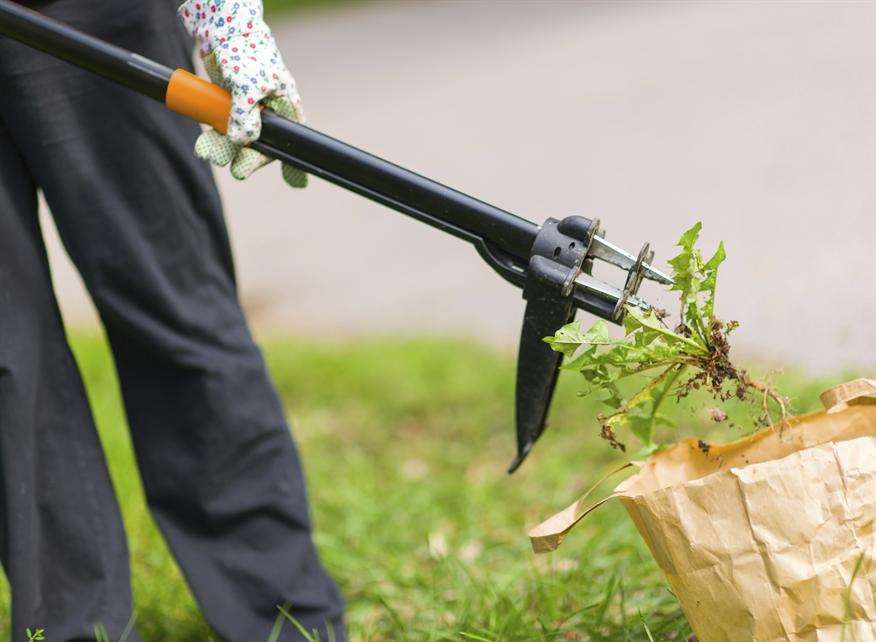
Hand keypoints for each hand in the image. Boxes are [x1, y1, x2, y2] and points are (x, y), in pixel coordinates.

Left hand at [178, 0, 306, 186]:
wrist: (221, 30)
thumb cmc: (244, 52)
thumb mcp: (247, 86)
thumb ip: (246, 117)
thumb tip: (242, 142)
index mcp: (285, 106)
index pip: (290, 141)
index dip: (291, 162)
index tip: (293, 182)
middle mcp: (269, 112)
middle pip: (262, 146)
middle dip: (247, 158)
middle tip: (237, 170)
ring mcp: (248, 110)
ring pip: (238, 141)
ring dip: (223, 150)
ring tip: (208, 153)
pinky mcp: (228, 107)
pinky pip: (221, 130)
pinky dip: (213, 139)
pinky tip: (205, 146)